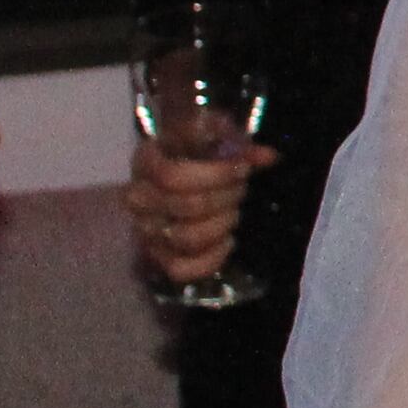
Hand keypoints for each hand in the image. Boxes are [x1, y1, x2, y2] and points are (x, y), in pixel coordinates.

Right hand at [124, 133, 272, 287]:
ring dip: (222, 224)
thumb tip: (269, 157)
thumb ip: (239, 144)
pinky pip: (181, 270)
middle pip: (187, 206)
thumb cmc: (198, 152)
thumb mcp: (216, 136)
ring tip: (233, 210)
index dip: (215, 174)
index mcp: (146, 161)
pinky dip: (211, 259)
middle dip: (226, 196)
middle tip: (240, 187)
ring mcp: (145, 230)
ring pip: (187, 238)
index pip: (172, 176)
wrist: (181, 176)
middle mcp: (138, 198)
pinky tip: (227, 241)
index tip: (242, 168)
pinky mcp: (158, 257)